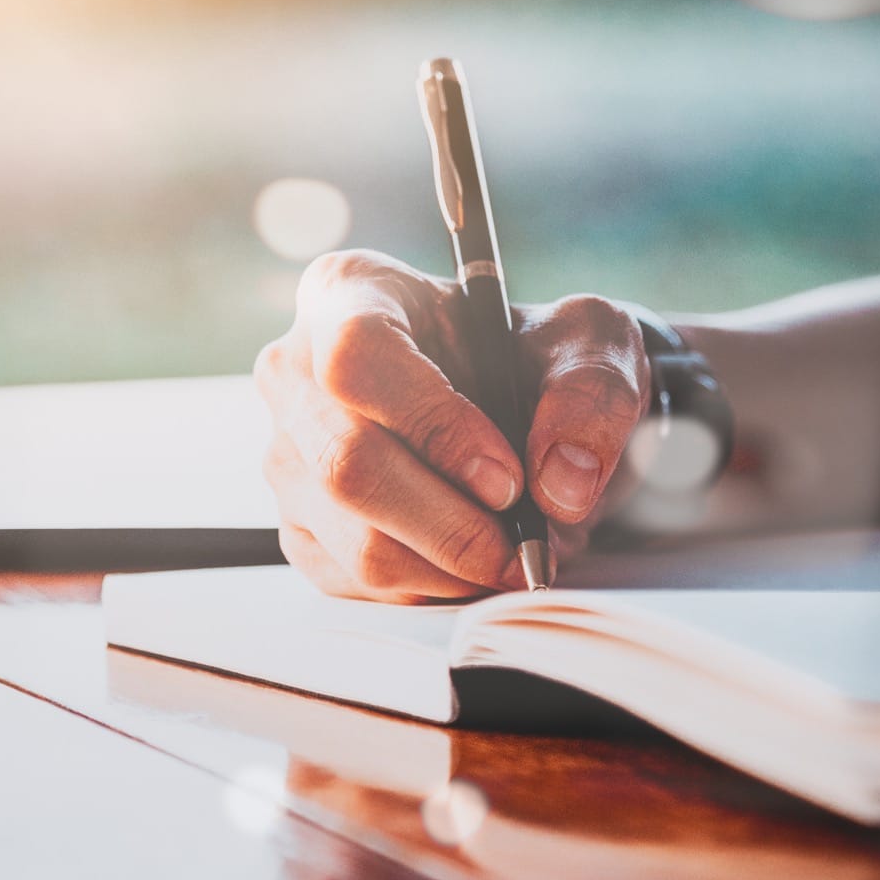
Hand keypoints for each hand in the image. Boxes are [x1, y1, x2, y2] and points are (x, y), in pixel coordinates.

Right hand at [254, 250, 648, 601]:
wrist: (521, 406)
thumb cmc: (539, 357)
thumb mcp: (590, 344)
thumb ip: (591, 395)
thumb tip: (560, 484)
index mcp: (350, 291)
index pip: (358, 358)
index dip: (432, 425)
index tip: (509, 479)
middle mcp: (296, 371)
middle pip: (345, 464)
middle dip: (453, 524)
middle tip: (526, 545)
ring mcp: (288, 454)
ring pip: (354, 540)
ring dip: (453, 567)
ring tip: (516, 552)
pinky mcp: (300, 525)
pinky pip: (357, 582)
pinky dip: (432, 588)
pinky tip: (473, 560)